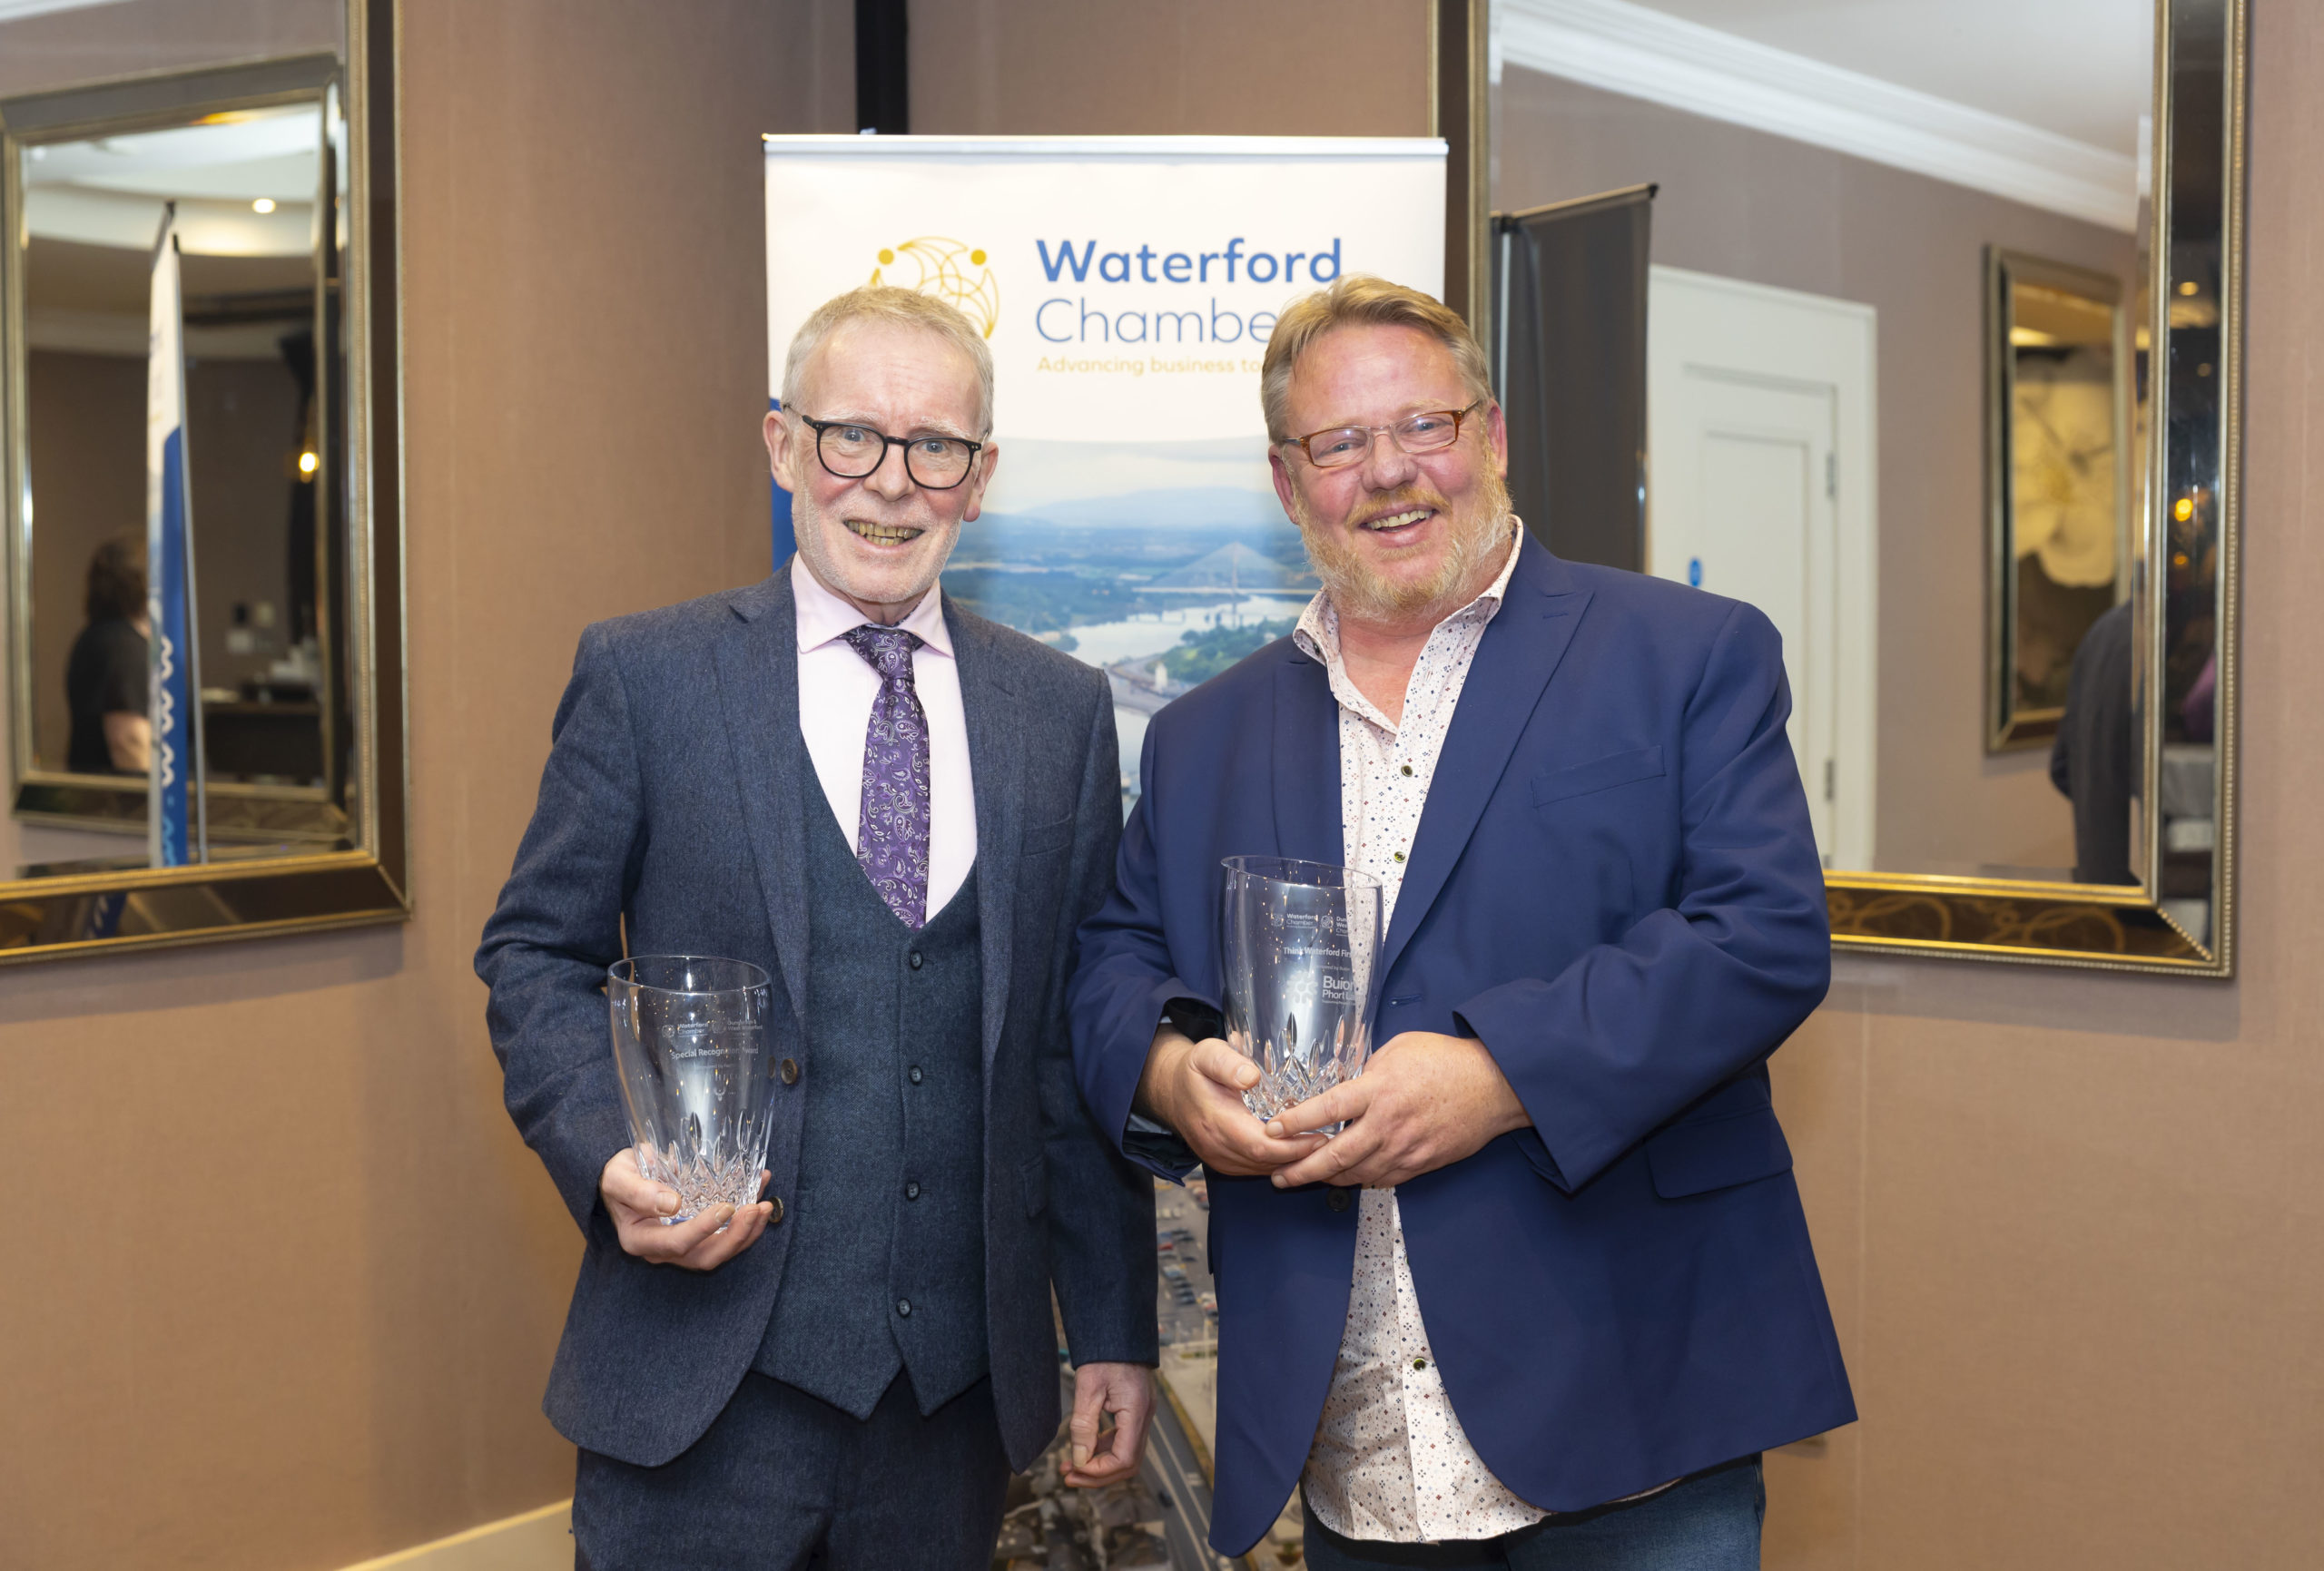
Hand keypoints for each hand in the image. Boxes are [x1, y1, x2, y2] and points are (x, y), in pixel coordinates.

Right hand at [599, 1148, 774, 1269]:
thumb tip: (672, 1204)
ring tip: (765, 1207)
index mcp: (640, 1240)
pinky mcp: (698, 1236)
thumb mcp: (618, 1177)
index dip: (704, 1229)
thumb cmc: (619, 1177)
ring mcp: (683, 1246)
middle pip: (704, 1256)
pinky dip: (746, 1221)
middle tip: (756, 1209)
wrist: (624, 1178)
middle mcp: (662, 1250)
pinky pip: (725, 1236)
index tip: (726, 1207)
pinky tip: (760, 1195)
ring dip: (747, 1233)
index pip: (677, 1243)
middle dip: (736, 1237)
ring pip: (720, 1251)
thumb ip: (639, 1191)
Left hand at [1063, 1361, 1153, 1486]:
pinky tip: (1084, 1449)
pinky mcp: (1135, 1411)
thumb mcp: (1088, 1386)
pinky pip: (1122, 1439)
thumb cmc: (1105, 1353)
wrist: (1118, 1330)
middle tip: (1069, 1477)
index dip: (1099, 1471)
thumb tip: (1079, 1459)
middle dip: (1098, 1475)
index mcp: (1137, 1410)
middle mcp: (1145, 1416)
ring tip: (1070, 1466)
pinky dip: (1103, 1449)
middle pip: (1128, 1463)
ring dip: (1099, 1464)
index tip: (1074, 1469)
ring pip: (1126, 1454)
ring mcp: (1142, 1414)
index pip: (1124, 1458)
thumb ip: (1084, 1425)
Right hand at [1135, 1024, 1325, 1176]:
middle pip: (1266, 1162)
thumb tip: (1251, 1077)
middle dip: (1301, 1156)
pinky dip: (1279, 1163)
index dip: (1292, 1146)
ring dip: (1292, 1162)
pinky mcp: (1224, 1163)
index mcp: (1214, 1121)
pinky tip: (1299, 1152)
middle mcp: (1216, 1147)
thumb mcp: (1206, 1054)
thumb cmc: (1194, 1071)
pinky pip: (1256, 1169)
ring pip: (1263, 1170)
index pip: (1260, 1145)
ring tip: (1322, 1148)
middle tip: (1331, 1143)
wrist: (1171, 1091)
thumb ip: (1227, 1063)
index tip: (1320, 1135)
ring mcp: (1219, 1159)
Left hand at [1265, 1031, 1528, 1189]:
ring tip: (1301, 1180)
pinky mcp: (1421, 1164)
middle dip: (1301, 1170)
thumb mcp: (1399, 1049)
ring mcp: (1405, 1149)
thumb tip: (1347, 1085)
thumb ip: (1368, 1069)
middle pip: (1335, 1156)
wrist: (1494, 1086)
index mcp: (1379, 1090)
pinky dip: (1359, 1180)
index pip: (1328, 1110)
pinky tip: (1343, 1179)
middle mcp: (1388, 1124)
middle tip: (1277, 1177)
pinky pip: (1382, 1179)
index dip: (1297, 1123)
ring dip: (1326, 1180)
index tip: (1272, 1130)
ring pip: (1356, 1174)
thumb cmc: (1447, 1060)